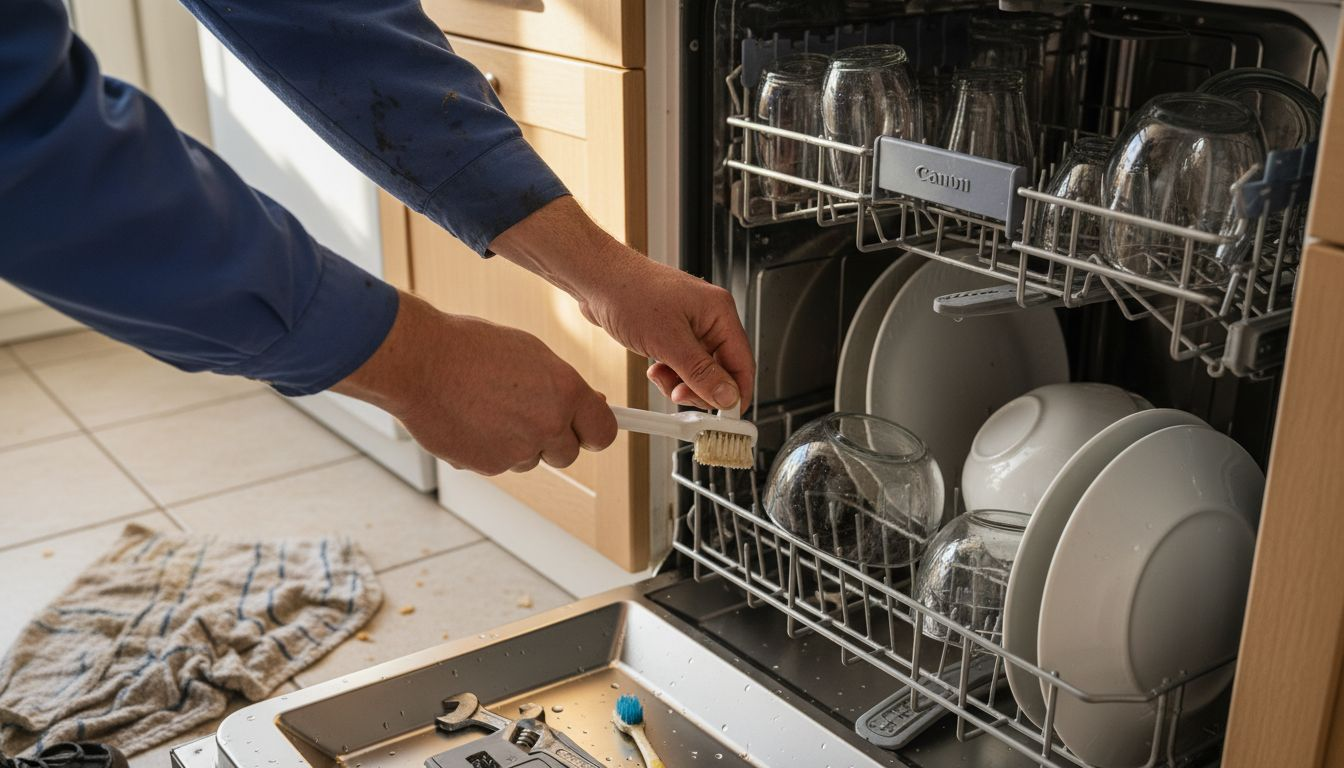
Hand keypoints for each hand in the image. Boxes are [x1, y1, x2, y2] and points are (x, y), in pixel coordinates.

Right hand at [333, 291, 616, 474]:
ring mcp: (519, 450)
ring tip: (487, 408)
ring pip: (530, 459)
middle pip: (568, 454)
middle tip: (525, 414)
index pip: (604, 432)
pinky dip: (489, 449)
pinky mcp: (489, 467)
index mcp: (567, 391)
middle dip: (552, 440)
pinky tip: (470, 421)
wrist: (420, 362)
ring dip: (518, 443)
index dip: (593, 431)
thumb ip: (562, 384)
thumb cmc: (471, 348)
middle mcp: (549, 424)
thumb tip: (588, 403)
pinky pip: (500, 464)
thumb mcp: (531, 353)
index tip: (586, 430)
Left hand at [490, 196, 754, 410]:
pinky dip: (670, 374)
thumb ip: (701, 372)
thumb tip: (727, 396)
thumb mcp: (668, 340)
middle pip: (722, 370)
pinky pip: (681, 363)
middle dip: (701, 388)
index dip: (735, 394)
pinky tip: (655, 369)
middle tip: (680, 395)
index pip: (742, 363)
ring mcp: (690, 324)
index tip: (724, 418)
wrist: (595, 279)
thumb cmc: (629, 292)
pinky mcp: (671, 331)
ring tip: (661, 377)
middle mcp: (708, 318)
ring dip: (681, 383)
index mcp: (719, 312)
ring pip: (699, 370)